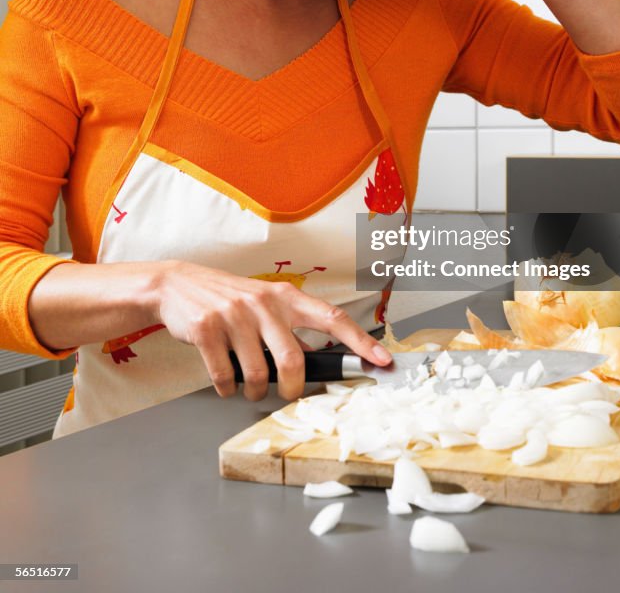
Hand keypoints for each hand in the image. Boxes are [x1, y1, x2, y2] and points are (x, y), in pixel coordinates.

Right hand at [153, 260, 391, 401]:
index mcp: (285, 297)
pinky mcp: (206, 330)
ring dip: (256, 392)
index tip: (382, 360)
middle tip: (289, 395)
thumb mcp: (265, 305)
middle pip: (293, 360)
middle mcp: (263, 303)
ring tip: (250, 388)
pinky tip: (226, 383)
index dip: (359, 341)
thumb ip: (290, 327)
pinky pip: (224, 376)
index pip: (332, 317)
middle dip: (293, 389)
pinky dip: (227, 389)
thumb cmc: (229, 299)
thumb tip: (316, 361)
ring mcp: (234, 316)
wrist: (178, 285)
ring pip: (258, 374)